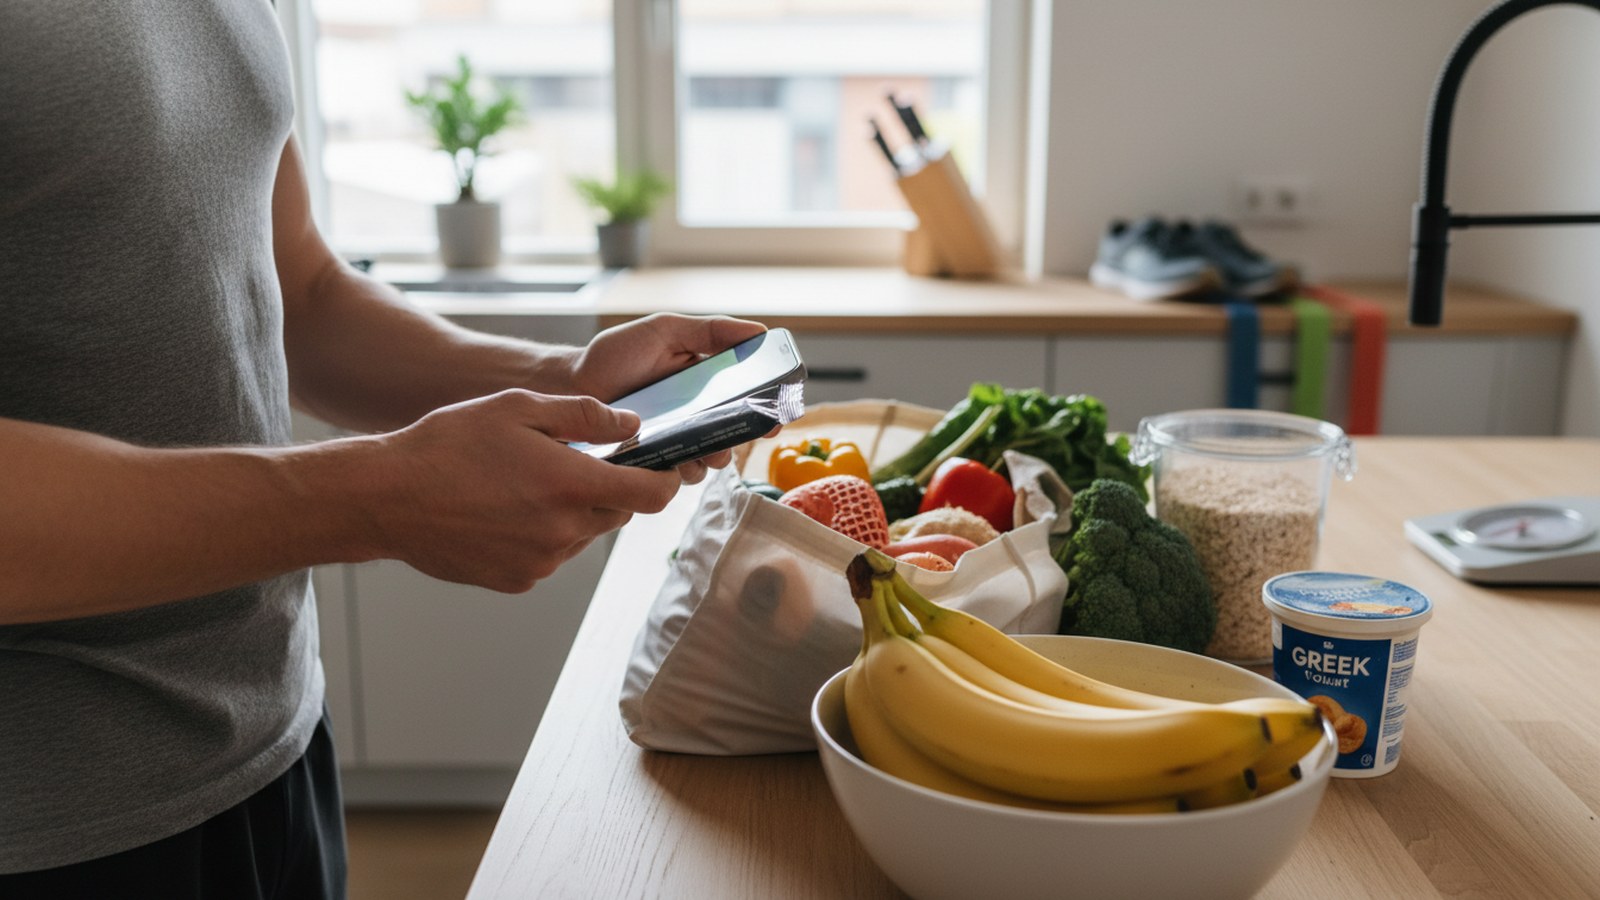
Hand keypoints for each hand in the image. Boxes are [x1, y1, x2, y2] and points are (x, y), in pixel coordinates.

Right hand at [370, 389, 681, 592]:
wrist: (386, 498)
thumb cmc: (448, 445)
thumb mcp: (519, 409)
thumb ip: (585, 416)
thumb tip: (632, 427)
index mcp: (571, 486)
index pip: (653, 495)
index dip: (666, 480)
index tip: (662, 467)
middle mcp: (564, 532)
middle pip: (618, 513)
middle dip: (610, 488)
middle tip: (573, 463)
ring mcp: (542, 562)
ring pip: (584, 534)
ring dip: (573, 512)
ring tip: (526, 484)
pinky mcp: (519, 580)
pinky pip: (551, 555)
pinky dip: (543, 534)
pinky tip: (505, 510)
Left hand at [572, 313, 769, 482]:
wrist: (569, 385)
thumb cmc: (613, 356)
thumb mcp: (664, 331)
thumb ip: (709, 331)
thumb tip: (759, 333)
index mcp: (704, 381)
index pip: (747, 395)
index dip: (766, 405)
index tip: (778, 412)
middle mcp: (695, 413)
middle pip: (736, 431)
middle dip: (746, 435)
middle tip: (744, 434)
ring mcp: (677, 440)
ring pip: (712, 456)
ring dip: (716, 456)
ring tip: (707, 450)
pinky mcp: (656, 462)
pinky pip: (681, 473)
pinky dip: (685, 471)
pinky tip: (678, 463)